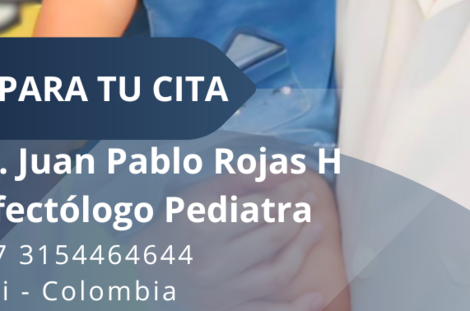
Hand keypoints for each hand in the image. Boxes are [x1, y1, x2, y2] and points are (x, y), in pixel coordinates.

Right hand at [140, 172, 325, 310]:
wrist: (150, 262)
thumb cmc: (183, 218)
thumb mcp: (209, 189)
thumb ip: (250, 175)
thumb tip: (290, 171)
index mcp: (206, 227)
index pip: (265, 207)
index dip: (290, 192)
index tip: (302, 183)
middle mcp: (212, 265)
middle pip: (274, 237)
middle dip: (300, 215)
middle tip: (312, 201)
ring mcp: (218, 295)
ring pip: (276, 275)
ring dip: (303, 250)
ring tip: (317, 229)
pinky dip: (294, 310)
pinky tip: (319, 298)